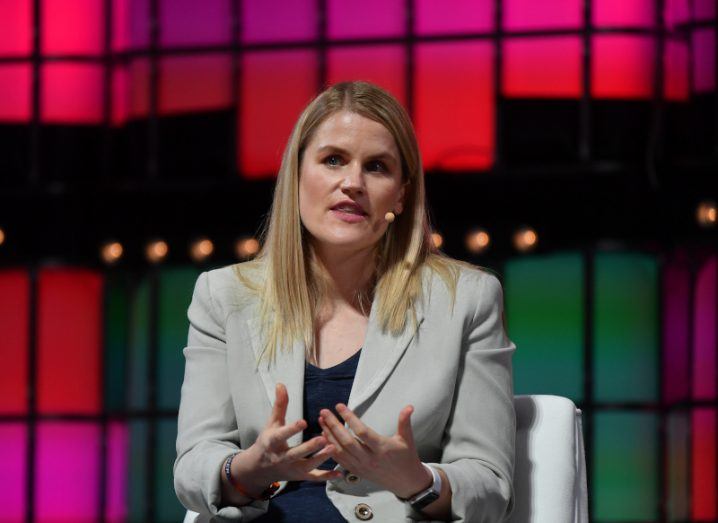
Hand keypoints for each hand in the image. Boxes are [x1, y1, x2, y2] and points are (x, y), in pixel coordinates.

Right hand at [233, 383, 341, 495]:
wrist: (259, 468)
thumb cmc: (268, 440)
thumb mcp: (272, 422)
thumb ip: (280, 404)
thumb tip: (281, 384)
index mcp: (273, 442)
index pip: (282, 435)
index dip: (292, 429)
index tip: (304, 422)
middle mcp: (282, 457)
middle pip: (296, 453)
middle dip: (309, 447)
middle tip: (323, 439)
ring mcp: (292, 469)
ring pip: (307, 466)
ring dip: (321, 459)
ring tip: (334, 448)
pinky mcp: (300, 476)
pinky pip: (314, 478)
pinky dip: (327, 477)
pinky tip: (339, 473)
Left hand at [318, 403, 432, 498]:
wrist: (406, 482)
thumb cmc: (406, 458)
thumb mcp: (407, 439)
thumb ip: (405, 421)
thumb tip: (409, 406)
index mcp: (382, 448)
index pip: (362, 432)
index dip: (350, 418)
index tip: (339, 406)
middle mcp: (369, 459)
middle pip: (347, 441)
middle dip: (333, 425)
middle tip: (324, 412)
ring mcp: (361, 467)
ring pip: (340, 451)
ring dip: (328, 435)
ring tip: (321, 421)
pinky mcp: (356, 472)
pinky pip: (340, 460)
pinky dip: (330, 448)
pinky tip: (324, 436)